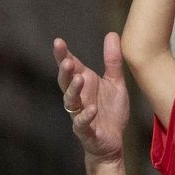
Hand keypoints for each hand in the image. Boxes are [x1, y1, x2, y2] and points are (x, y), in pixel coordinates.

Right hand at [55, 32, 128, 164]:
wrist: (113, 141)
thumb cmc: (110, 111)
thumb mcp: (115, 83)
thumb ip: (113, 61)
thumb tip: (112, 33)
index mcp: (84, 84)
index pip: (70, 67)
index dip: (62, 55)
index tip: (58, 42)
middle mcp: (78, 97)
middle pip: (66, 82)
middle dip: (65, 71)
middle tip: (68, 60)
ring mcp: (79, 114)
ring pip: (71, 101)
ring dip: (73, 90)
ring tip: (79, 79)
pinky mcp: (86, 131)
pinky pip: (82, 123)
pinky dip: (86, 116)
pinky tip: (92, 108)